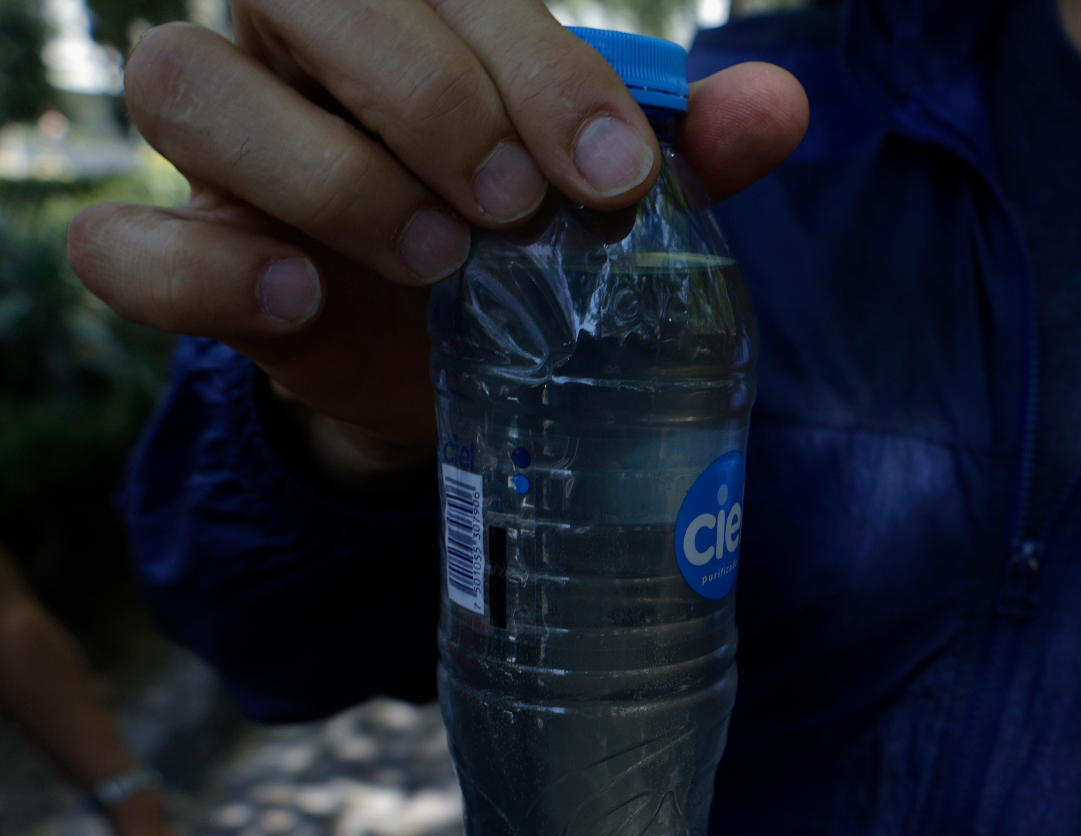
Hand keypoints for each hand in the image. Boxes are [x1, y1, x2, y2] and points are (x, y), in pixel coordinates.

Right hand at [67, 3, 807, 486]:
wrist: (453, 376)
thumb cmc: (529, 250)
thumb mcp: (609, 201)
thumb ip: (689, 147)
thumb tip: (782, 100)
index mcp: (410, 16)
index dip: (532, 62)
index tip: (615, 171)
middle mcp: (297, 56)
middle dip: (424, 91)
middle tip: (515, 206)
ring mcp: (224, 156)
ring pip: (187, 84)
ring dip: (323, 172)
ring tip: (437, 257)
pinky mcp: (183, 261)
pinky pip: (121, 245)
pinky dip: (200, 272)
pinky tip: (305, 301)